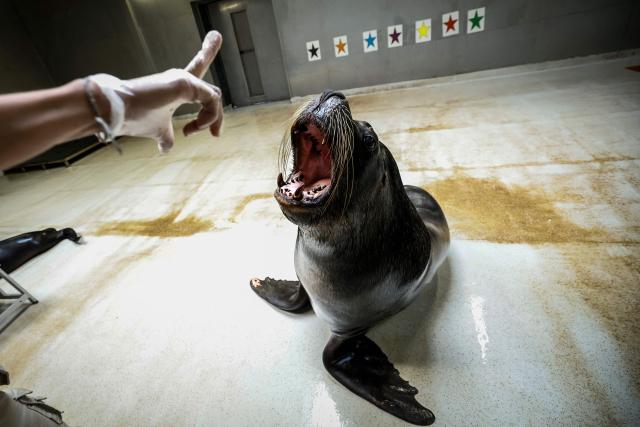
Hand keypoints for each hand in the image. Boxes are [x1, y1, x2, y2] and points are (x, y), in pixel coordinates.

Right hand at [91, 31, 222, 152]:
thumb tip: (166, 149)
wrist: (116, 112)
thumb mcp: (157, 130)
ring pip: (214, 96)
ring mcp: (182, 79)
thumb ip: (166, 136)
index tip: (209, 72)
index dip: (203, 58)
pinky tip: (196, 127)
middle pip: (200, 64)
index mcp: (175, 88)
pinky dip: (209, 118)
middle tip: (215, 37)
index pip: (193, 71)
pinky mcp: (185, 83)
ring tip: (191, 131)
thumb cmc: (134, 118)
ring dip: (212, 119)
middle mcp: (179, 78)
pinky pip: (212, 101)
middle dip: (208, 49)